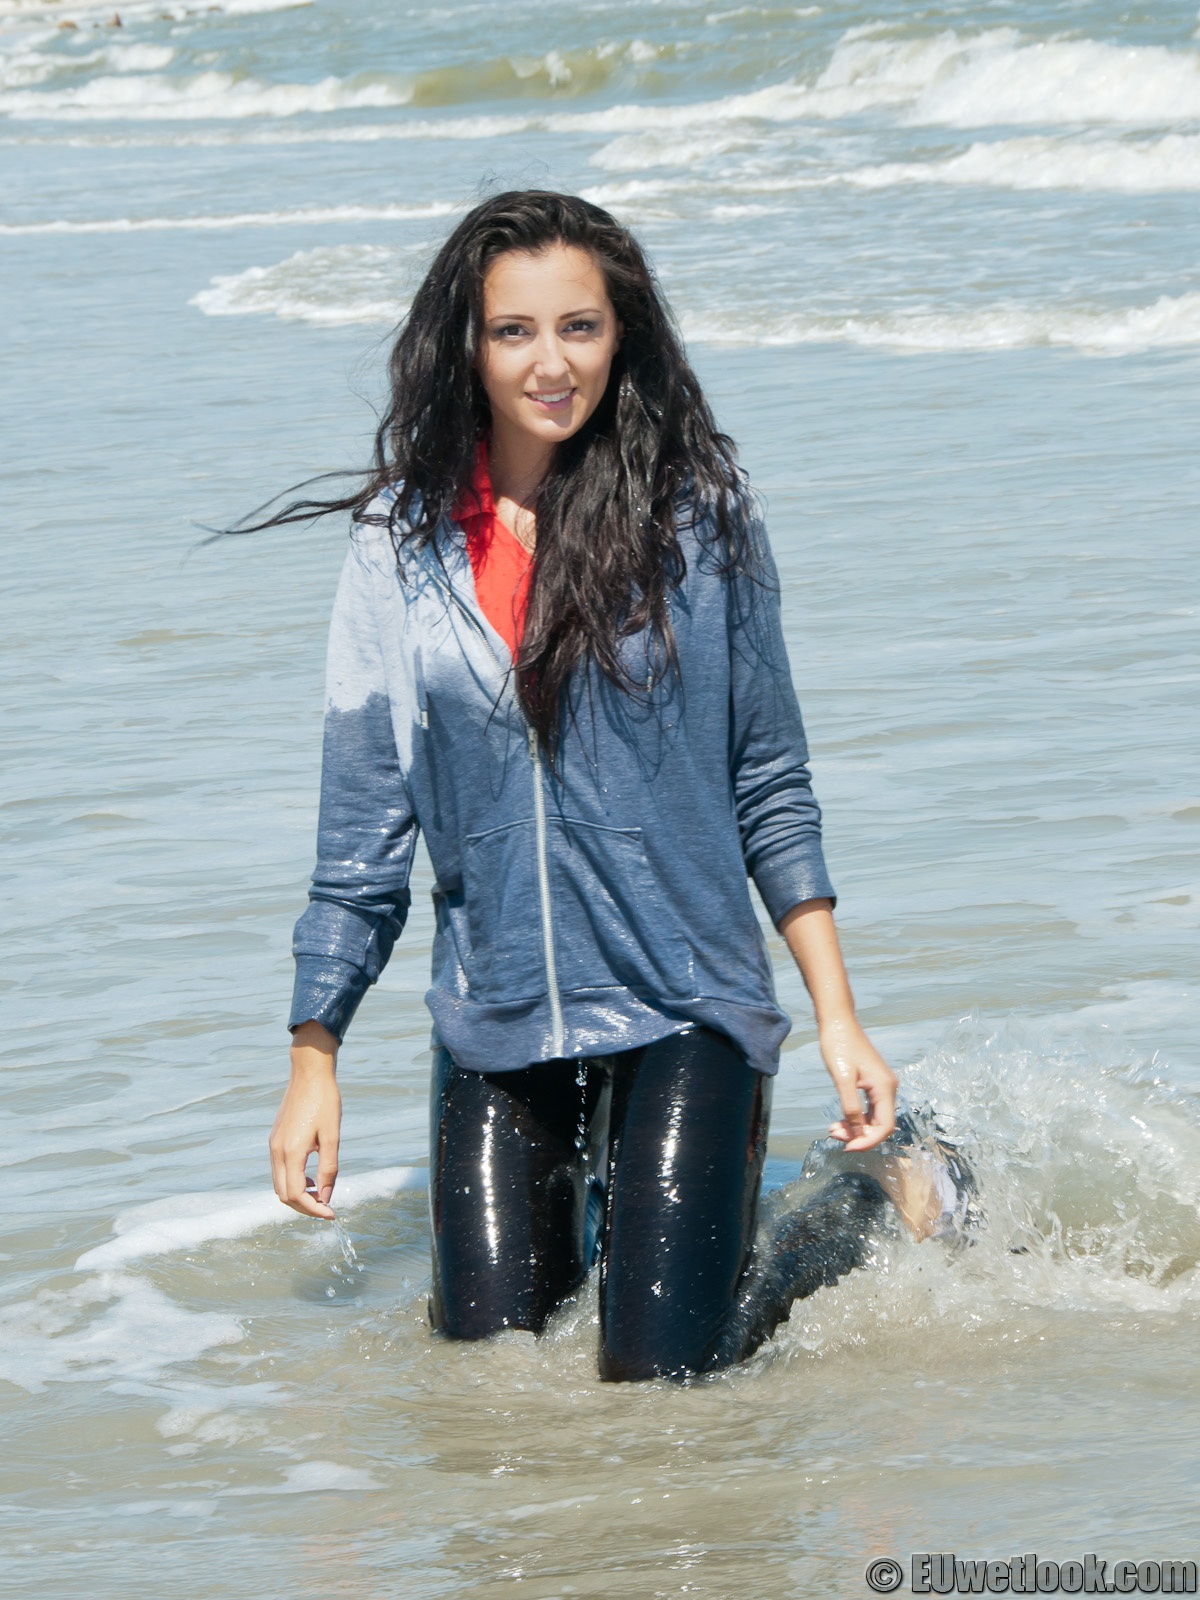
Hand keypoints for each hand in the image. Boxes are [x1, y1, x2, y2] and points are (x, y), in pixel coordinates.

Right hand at [269, 1021, 340, 1218]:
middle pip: (284, 1195)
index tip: (332, 1214)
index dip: (313, 1210)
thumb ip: (329, 1169)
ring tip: (321, 1193)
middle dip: (304, 1207)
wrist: (309, 1073)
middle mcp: (277, 1151)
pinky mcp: (275, 1139)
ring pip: (279, 1185)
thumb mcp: (332, 1136)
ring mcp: (273, 1145)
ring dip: (298, 1195)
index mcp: (291, 1152)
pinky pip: (279, 1171)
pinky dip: (293, 1181)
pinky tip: (311, 1177)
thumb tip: (326, 1198)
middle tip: (327, 1207)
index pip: (297, 1195)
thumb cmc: (325, 1101)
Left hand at [818, 1017, 896, 1150]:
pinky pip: (868, 1109)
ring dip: (855, 1128)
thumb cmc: (839, 1045)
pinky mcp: (872, 1083)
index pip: (885, 1126)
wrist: (837, 1022)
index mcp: (885, 1087)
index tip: (848, 1148)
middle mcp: (888, 1088)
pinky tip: (839, 1121)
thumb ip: (851, 1107)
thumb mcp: (842, 1079)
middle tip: (834, 1135)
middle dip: (859, 1135)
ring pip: (873, 1118)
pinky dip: (855, 1117)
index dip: (868, 1141)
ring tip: (833, 1129)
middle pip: (880, 1124)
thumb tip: (857, 1132)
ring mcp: (881, 1085)